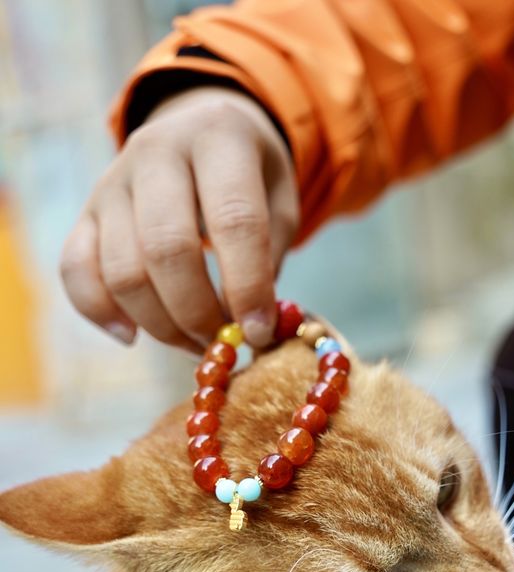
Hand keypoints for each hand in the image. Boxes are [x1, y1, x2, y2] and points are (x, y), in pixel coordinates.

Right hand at [60, 87, 298, 350]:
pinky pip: (76, 270)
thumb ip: (269, 260)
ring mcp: (112, 180)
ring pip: (122, 270)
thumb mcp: (280, 203)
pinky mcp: (86, 211)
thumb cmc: (251, 179)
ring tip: (195, 341)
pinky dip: (101, 313)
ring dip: (161, 324)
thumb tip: (252, 331)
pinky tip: (134, 335)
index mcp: (219, 137)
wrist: (201, 131)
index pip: (233, 220)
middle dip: (198, 312)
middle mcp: (157, 150)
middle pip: (166, 248)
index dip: (248, 286)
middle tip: (223, 342)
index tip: (259, 333)